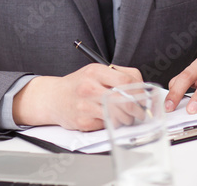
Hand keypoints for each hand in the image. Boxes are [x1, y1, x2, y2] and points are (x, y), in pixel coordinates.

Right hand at [12, 64, 141, 130]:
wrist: (53, 98)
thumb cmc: (78, 85)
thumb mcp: (95, 72)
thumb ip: (118, 75)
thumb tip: (140, 87)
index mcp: (95, 71)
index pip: (126, 80)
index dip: (139, 91)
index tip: (143, 97)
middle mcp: (89, 87)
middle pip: (124, 100)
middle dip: (137, 109)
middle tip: (140, 112)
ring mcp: (85, 105)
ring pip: (117, 115)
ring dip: (126, 119)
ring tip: (125, 117)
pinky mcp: (83, 122)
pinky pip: (106, 125)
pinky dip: (111, 124)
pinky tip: (107, 119)